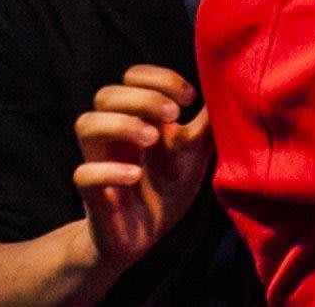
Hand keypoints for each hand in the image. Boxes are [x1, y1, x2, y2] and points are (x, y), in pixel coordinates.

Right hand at [70, 65, 212, 278]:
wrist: (144, 237)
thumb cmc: (168, 187)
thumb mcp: (196, 150)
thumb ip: (209, 120)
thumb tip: (231, 85)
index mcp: (138, 118)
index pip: (132, 77)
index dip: (158, 78)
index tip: (189, 99)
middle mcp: (114, 135)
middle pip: (106, 95)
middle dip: (143, 97)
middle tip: (174, 115)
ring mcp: (100, 162)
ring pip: (85, 124)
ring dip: (121, 124)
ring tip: (153, 139)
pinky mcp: (93, 195)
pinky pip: (82, 174)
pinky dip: (108, 170)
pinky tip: (135, 175)